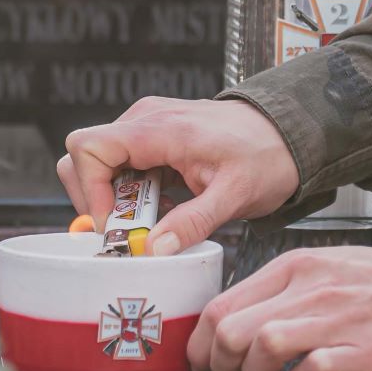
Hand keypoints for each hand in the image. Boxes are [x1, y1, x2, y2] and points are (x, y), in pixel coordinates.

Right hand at [59, 97, 300, 255]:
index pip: (89, 147)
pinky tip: (164, 209)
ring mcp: (146, 127)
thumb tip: (154, 249)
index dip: (89, 190)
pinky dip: (132, 195)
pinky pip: (121, 168)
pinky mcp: (152, 139)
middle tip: (130, 231)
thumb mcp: (235, 195)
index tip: (115, 224)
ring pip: (99, 166)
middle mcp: (144, 121)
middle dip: (95, 200)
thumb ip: (193, 222)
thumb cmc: (266, 156)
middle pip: (83, 158)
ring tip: (154, 221)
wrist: (288, 133)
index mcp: (159, 128)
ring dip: (115, 201)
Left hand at [189, 242, 371, 370]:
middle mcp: (312, 289)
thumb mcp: (328, 269)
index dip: (200, 343)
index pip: (221, 304)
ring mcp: (338, 320)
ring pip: (262, 346)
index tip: (202, 364)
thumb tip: (234, 323)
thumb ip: (282, 291)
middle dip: (217, 365)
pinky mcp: (364, 352)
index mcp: (296, 268)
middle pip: (230, 329)